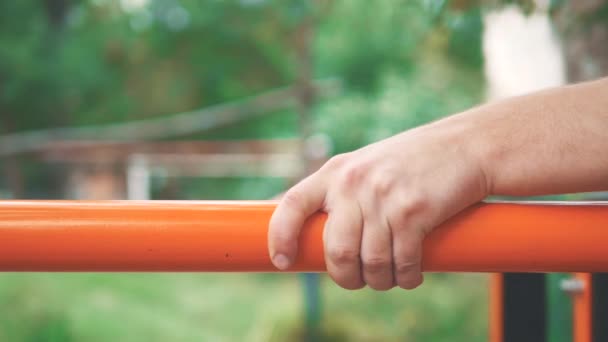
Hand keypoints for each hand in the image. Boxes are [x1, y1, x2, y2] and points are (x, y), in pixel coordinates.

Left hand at [268, 119, 488, 289]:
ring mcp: (383, 197)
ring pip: (371, 263)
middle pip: (337, 251)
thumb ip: (343, 195)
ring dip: (381, 282)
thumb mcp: (367, 167)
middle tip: (358, 280)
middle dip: (346, 277)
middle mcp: (354, 182)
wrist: (466, 146)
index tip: (282, 261)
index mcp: (335, 171)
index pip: (292, 204)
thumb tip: (322, 241)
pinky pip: (402, 263)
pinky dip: (406, 278)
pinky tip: (411, 275)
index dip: (280, 236)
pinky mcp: (413, 212)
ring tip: (389, 278)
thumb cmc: (413, 163)